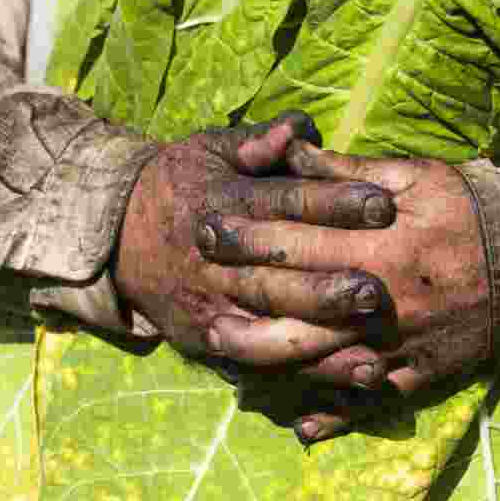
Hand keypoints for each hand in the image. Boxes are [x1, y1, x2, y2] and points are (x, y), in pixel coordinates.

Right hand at [112, 113, 395, 388]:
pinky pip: (260, 361)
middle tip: (376, 289)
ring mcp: (210, 306)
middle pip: (275, 275)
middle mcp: (215, 261)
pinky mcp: (208, 340)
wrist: (117, 236)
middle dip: (327, 284)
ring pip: (268, 327)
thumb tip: (302, 126)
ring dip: (320, 337)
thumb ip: (257, 140)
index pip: (283, 204)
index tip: (382, 204)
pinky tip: (348, 374)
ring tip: (369, 340)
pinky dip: (305, 372)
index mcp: (220, 204)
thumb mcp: (209, 150)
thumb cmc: (180, 184)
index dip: (333, 203)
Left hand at [196, 141, 491, 441]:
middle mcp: (383, 302)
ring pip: (321, 358)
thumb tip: (291, 153)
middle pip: (297, 302)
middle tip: (195, 278)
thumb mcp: (412, 177)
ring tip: (221, 344)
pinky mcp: (420, 374)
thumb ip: (347, 172)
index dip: (247, 233)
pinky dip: (336, 414)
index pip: (297, 241)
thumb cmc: (467, 209)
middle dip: (241, 289)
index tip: (207, 225)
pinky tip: (301, 424)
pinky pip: (371, 400)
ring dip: (266, 355)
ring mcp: (400, 345)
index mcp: (379, 246)